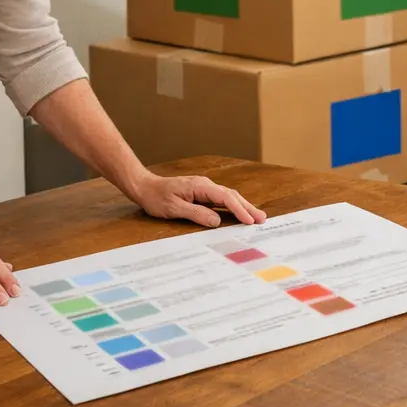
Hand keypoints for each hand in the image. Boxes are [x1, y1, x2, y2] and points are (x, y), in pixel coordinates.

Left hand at [130, 173, 267, 227]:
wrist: (145, 187)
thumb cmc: (156, 197)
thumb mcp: (173, 208)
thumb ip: (196, 214)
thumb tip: (217, 221)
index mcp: (200, 186)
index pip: (225, 198)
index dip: (239, 209)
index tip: (250, 220)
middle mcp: (205, 185)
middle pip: (231, 195)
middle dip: (247, 207)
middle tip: (262, 219)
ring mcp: (204, 188)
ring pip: (228, 197)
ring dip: (242, 206)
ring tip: (256, 217)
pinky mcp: (201, 194)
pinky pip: (221, 200)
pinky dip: (233, 206)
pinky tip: (239, 213)